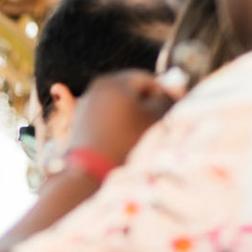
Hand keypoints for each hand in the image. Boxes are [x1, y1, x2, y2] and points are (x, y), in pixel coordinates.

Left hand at [64, 69, 178, 166]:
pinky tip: (123, 140)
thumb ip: (166, 98)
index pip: (148, 80)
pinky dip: (117, 124)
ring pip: (118, 104)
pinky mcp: (79, 121)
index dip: (163, 93)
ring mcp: (85, 104)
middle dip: (146, 103)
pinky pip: (105, 117)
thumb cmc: (125, 142)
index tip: (172, 109)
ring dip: (132, 114)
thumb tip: (172, 88)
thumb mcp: (154, 118)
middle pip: (131, 90)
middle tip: (158, 121)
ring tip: (140, 134)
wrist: (87, 172)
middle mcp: (96, 87)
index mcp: (115, 81)